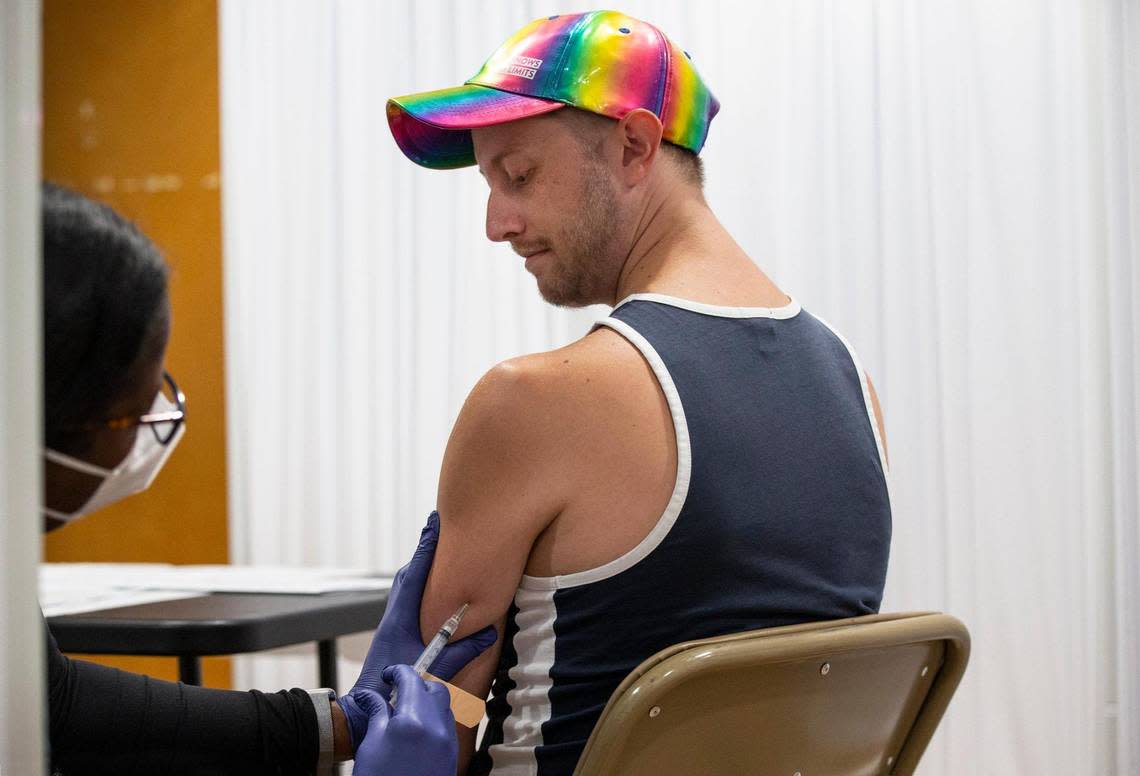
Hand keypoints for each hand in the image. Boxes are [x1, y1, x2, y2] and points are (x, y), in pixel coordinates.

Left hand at [339, 511, 496, 748]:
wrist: (364, 712)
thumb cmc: (393, 693)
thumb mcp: (431, 673)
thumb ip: (459, 653)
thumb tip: (488, 632)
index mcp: (400, 619)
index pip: (415, 575)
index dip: (426, 547)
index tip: (436, 522)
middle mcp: (395, 616)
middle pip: (410, 574)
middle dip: (426, 551)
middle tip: (440, 527)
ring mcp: (393, 625)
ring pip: (407, 587)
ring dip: (423, 568)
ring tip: (440, 551)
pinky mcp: (394, 634)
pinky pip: (409, 600)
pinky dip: (421, 586)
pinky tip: (433, 589)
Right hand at [351, 666, 456, 775]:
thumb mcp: (371, 745)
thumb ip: (376, 714)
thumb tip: (370, 696)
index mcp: (414, 720)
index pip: (411, 679)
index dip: (398, 672)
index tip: (388, 675)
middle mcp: (437, 726)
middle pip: (434, 689)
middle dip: (416, 685)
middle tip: (395, 694)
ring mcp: (448, 741)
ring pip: (443, 706)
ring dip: (426, 701)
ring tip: (403, 714)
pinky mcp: (452, 754)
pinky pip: (446, 725)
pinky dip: (434, 719)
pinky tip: (415, 731)